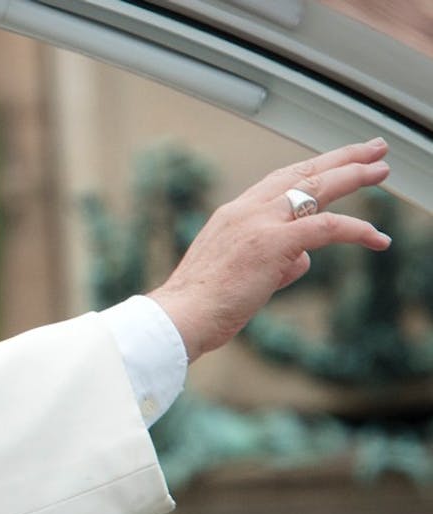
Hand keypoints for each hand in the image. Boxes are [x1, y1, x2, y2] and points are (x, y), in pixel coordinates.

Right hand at [148, 138, 391, 362]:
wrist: (180, 315)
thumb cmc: (202, 305)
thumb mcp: (240, 274)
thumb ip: (273, 261)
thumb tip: (301, 261)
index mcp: (233, 215)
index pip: (279, 181)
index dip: (312, 168)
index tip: (335, 161)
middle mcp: (245, 210)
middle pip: (301, 173)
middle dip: (341, 158)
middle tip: (372, 149)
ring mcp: (258, 224)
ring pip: (316, 188)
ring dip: (354, 177)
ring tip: (382, 170)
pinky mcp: (272, 244)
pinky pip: (325, 228)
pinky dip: (356, 229)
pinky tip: (377, 238)